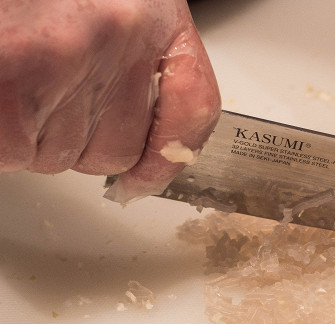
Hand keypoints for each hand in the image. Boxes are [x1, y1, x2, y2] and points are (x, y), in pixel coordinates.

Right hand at [0, 0, 220, 202]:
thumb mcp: (112, 11)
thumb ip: (132, 65)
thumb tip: (140, 154)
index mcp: (151, 15)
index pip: (195, 107)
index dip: (171, 154)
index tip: (149, 175)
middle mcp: (117, 37)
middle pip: (118, 150)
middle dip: (80, 140)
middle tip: (47, 92)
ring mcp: (62, 60)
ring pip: (61, 156)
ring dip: (35, 136)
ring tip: (19, 78)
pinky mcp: (10, 83)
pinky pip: (15, 153)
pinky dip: (4, 138)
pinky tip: (3, 92)